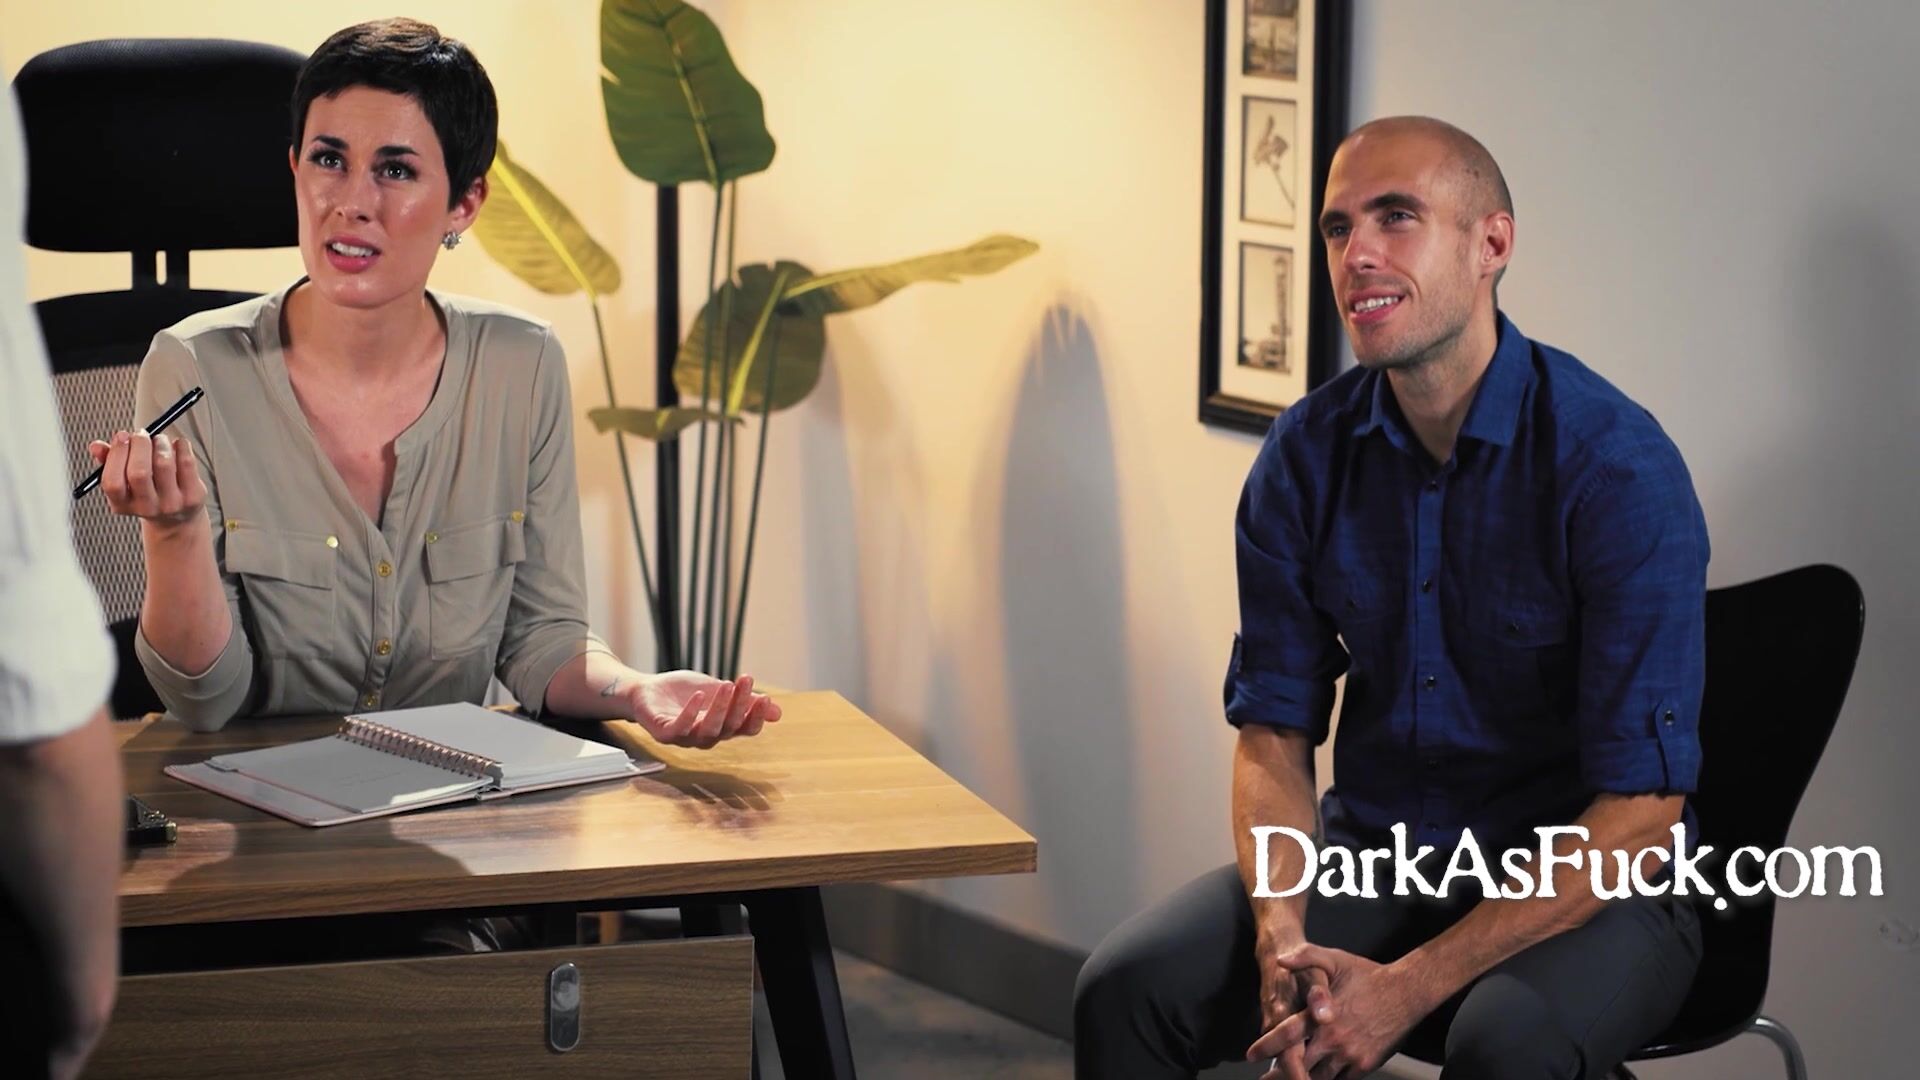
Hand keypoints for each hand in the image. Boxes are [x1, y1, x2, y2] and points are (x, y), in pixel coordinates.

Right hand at [88, 430, 206, 530]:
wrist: (177, 518)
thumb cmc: (146, 491)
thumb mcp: (124, 482)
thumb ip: (108, 462)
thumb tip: (96, 446)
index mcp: (122, 504)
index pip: (112, 482)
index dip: (116, 455)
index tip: (121, 436)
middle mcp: (147, 507)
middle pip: (139, 472)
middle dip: (139, 444)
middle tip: (140, 433)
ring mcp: (172, 503)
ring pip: (164, 464)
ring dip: (160, 442)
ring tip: (159, 439)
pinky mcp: (193, 496)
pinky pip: (186, 463)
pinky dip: (181, 446)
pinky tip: (177, 444)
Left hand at [618, 671, 780, 748]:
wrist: (646, 692)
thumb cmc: (683, 694)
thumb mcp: (718, 692)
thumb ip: (744, 701)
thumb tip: (777, 712)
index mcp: (721, 728)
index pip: (745, 729)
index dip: (756, 717)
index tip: (765, 698)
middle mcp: (706, 737)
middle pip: (728, 727)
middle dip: (739, 705)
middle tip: (745, 680)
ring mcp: (685, 737)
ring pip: (707, 730)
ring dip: (718, 708)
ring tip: (726, 685)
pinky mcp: (664, 732)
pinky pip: (678, 728)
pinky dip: (689, 714)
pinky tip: (698, 696)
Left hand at [1250, 944, 1425, 1079]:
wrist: (1407, 994)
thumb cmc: (1368, 976)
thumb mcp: (1335, 960)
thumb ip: (1306, 957)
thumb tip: (1280, 960)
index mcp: (1322, 1017)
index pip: (1287, 1035)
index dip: (1267, 1046)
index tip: (1251, 1055)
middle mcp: (1334, 1041)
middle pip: (1300, 1065)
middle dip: (1280, 1073)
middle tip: (1266, 1078)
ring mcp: (1350, 1056)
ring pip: (1319, 1078)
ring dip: (1303, 1079)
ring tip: (1289, 1079)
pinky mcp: (1365, 1065)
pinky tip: (1317, 1078)